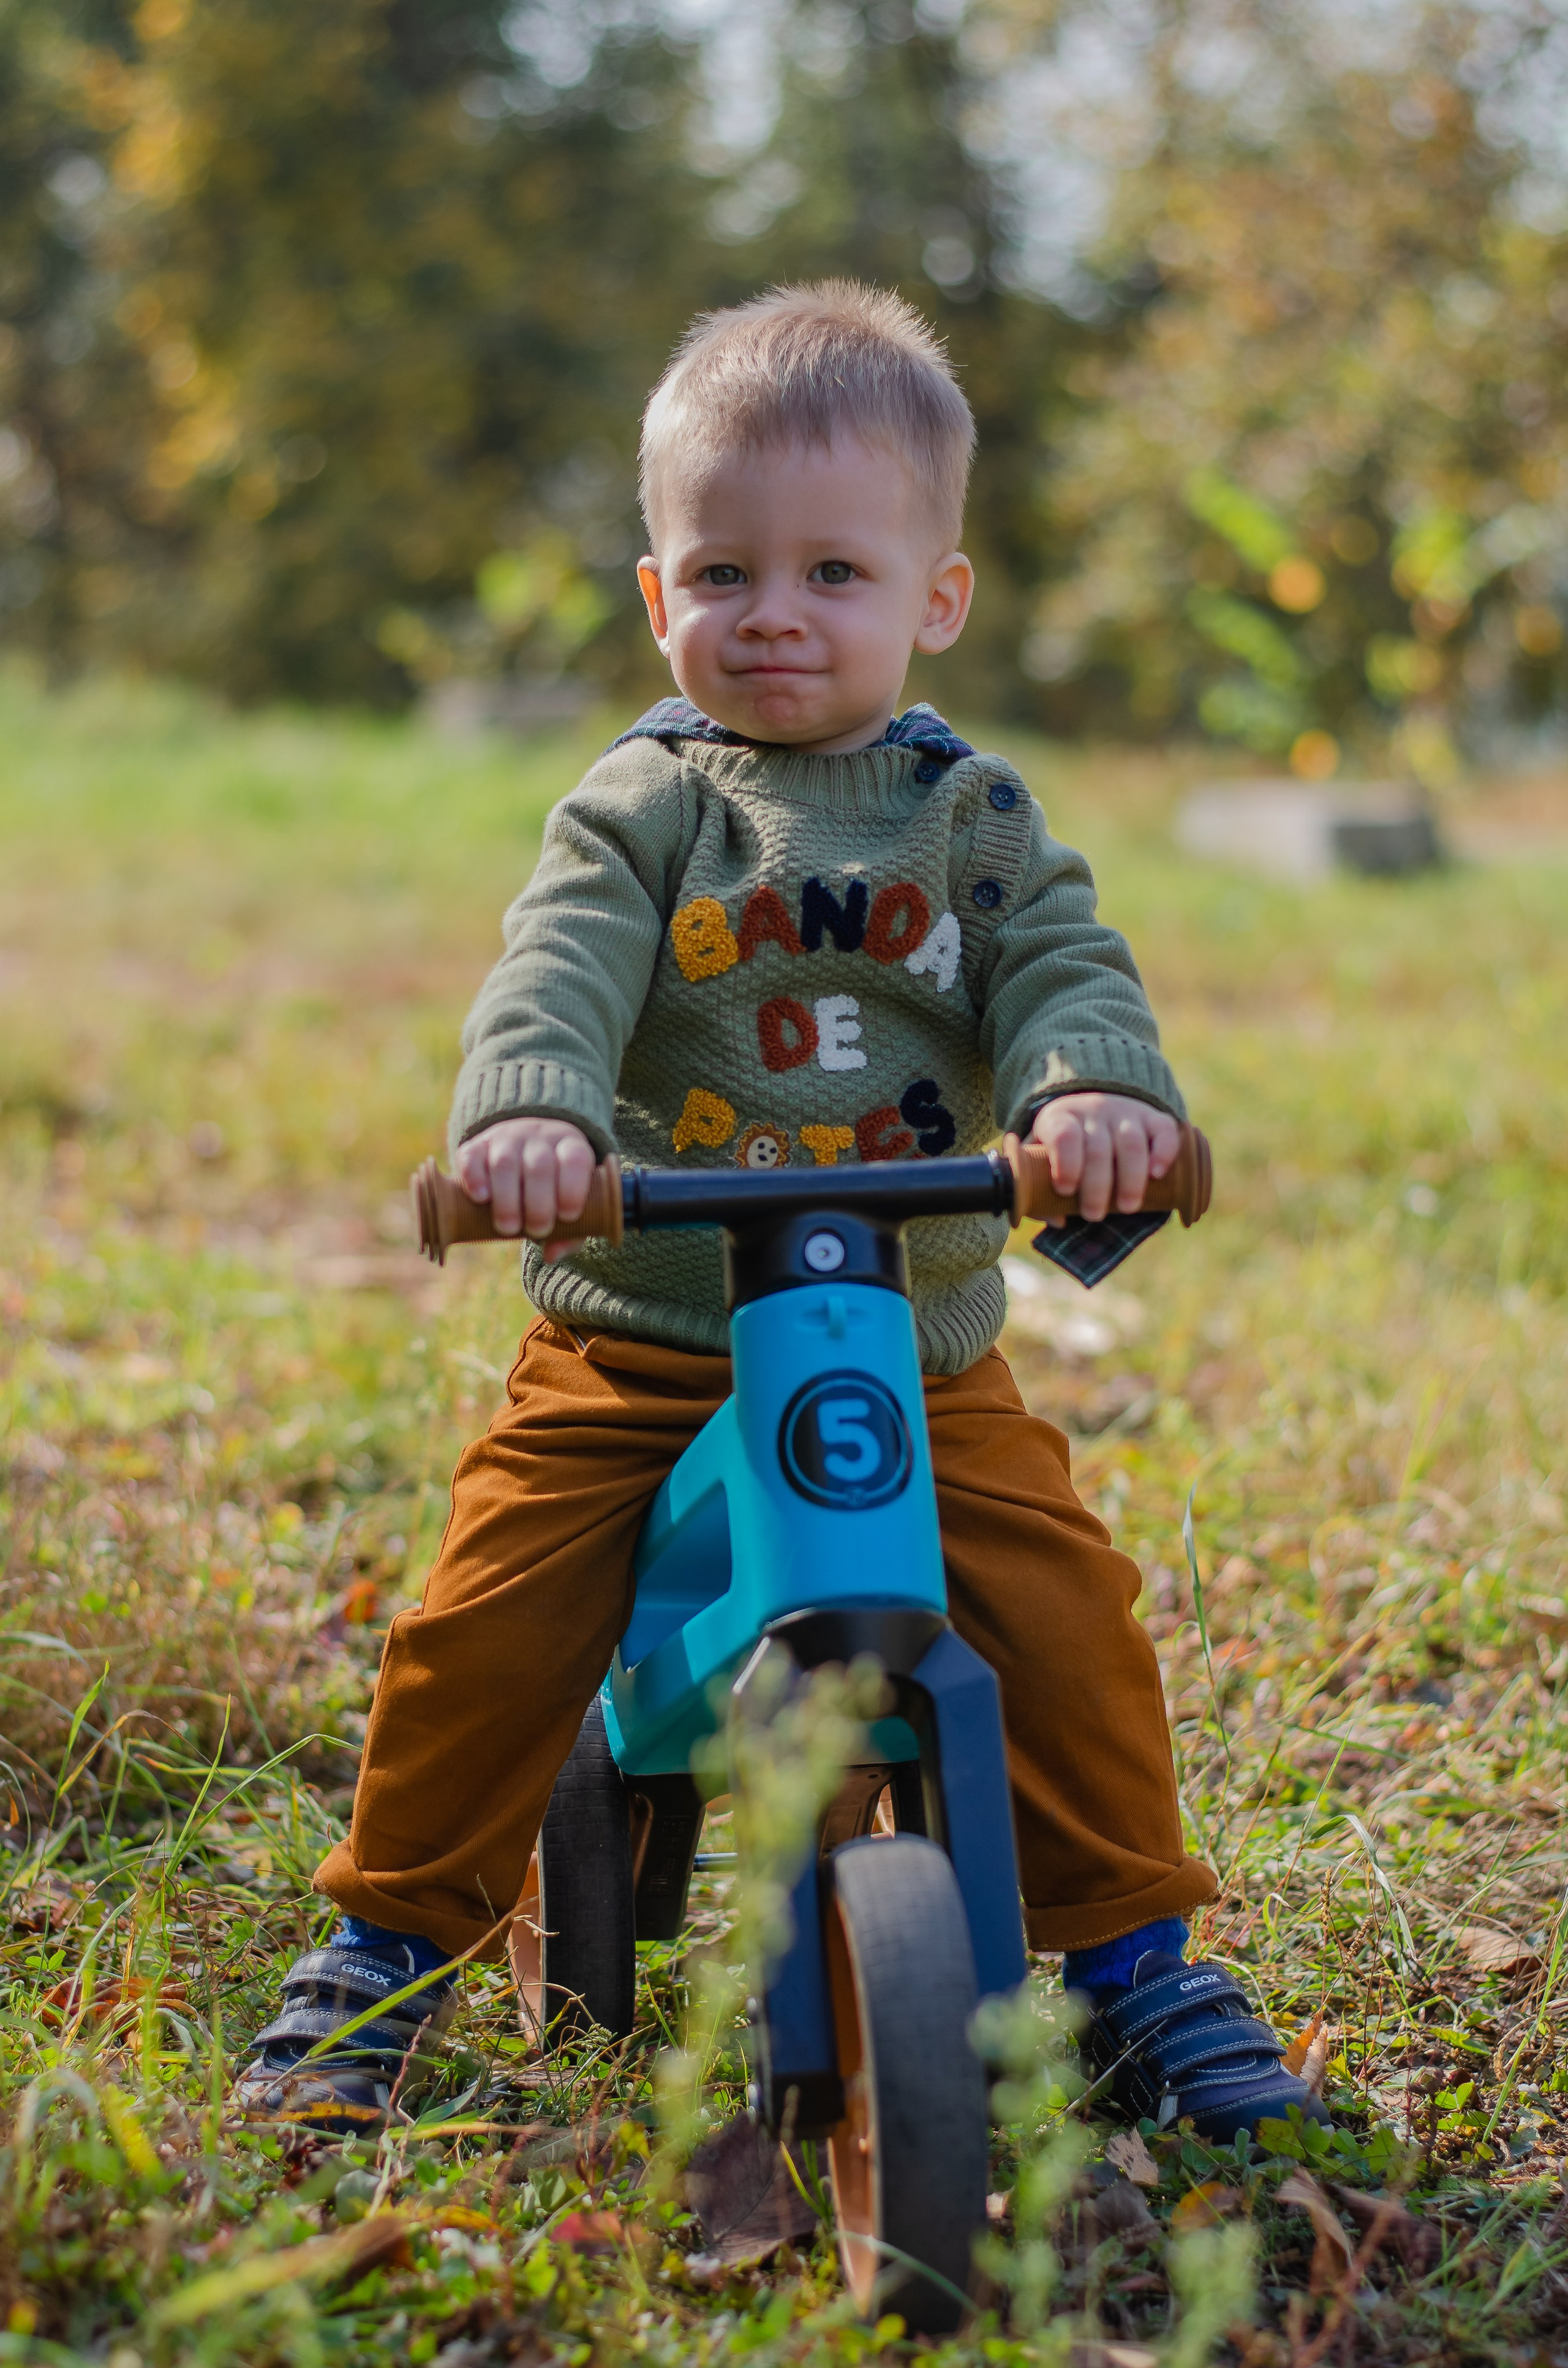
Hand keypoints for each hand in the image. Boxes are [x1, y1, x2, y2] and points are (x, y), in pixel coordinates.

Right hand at [455, 1118, 596, 1263]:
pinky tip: (480, 1199)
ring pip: (505, 1163)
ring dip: (506, 1199)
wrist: (525, 1148)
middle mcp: (539, 1138)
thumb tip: (551, 1256)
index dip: (573, 1188)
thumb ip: (570, 1231)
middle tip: (536, 1231)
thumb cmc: (555, 1187)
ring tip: (507, 1228)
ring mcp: (506, 1139)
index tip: (567, 1217)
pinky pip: (472, 1156)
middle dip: (538, 1204)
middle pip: (539, 1165)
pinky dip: (474, 1178)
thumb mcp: (571, 1203)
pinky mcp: (477, 1146)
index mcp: (570, 1147)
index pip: (575, 1159)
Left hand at [1028, 1092, 1179, 1224]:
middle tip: (1094, 1215)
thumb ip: (1040, 1188)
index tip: (1065, 1190)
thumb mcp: (1043, 1159)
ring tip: (1126, 1208)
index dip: (1066, 1164)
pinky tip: (1156, 1176)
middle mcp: (1094, 1111)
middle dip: (1096, 1187)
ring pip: (1131, 1144)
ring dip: (1130, 1180)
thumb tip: (1057, 1219)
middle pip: (1098, 1148)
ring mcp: (1126, 1112)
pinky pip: (1164, 1131)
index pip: (1064, 1135)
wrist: (1095, 1112)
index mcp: (1060, 1118)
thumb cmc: (1065, 1148)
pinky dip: (1164, 1153)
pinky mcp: (1154, 1118)